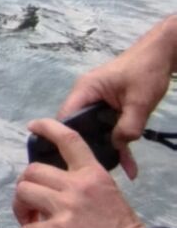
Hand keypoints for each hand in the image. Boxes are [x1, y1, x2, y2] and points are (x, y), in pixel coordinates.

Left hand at [14, 119, 143, 227]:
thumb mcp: (108, 194)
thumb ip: (84, 186)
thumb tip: (58, 192)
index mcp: (92, 173)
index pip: (68, 139)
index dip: (47, 128)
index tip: (33, 127)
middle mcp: (77, 185)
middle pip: (32, 171)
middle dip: (24, 186)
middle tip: (29, 204)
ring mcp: (66, 207)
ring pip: (23, 193)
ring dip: (19, 209)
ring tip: (28, 223)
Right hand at [58, 16, 176, 176]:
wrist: (162, 55)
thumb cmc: (146, 72)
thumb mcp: (139, 102)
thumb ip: (128, 127)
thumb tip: (118, 147)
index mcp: (85, 90)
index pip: (66, 119)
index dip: (65, 140)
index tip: (71, 162)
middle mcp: (86, 96)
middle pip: (78, 127)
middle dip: (87, 148)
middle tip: (93, 171)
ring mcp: (98, 101)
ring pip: (95, 130)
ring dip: (104, 147)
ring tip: (110, 170)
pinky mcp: (110, 106)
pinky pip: (108, 127)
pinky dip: (117, 141)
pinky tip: (128, 163)